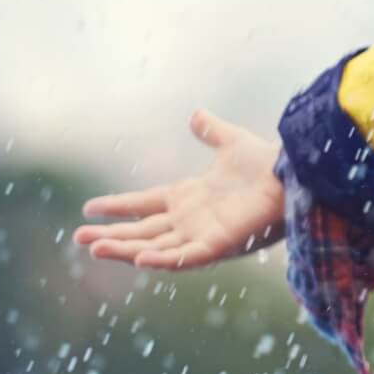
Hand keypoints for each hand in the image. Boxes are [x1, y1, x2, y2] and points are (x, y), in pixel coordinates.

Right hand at [74, 109, 285, 268]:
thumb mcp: (231, 142)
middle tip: (78, 238)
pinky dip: (164, 259)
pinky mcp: (219, 244)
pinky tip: (141, 258)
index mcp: (189, 197)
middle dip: (111, 235)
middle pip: (142, 231)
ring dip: (125, 250)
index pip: (145, 204)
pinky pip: (186, 257)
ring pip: (155, 247)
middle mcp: (191, 219)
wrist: (295, 174)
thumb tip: (196, 114)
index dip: (118, 206)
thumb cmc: (267, 164)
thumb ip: (211, 131)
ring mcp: (203, 234)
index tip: (89, 207)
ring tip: (95, 247)